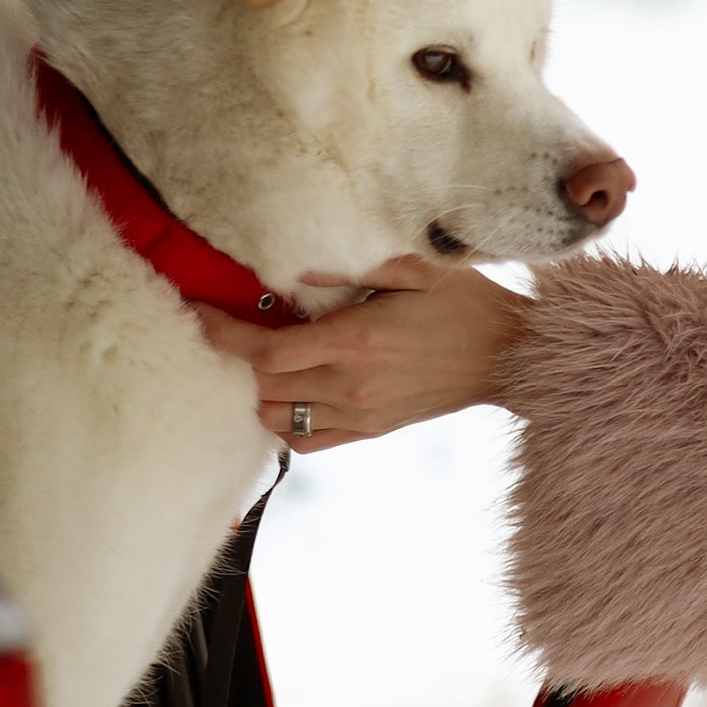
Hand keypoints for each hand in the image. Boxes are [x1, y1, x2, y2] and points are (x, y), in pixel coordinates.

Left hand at [196, 253, 533, 448]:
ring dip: (255, 390)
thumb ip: (354, 266)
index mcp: (356, 341)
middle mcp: (351, 385)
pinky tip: (284, 393)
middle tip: (218, 327)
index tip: (196, 313)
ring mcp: (360, 415)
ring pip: (278, 416)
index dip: (223, 334)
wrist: (510, 357)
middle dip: (232, 357)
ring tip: (251, 359)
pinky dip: (283, 421)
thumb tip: (294, 269)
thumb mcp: (417, 267)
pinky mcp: (370, 431)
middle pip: (264, 382)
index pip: (266, 350)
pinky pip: (307, 440)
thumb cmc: (467, 302)